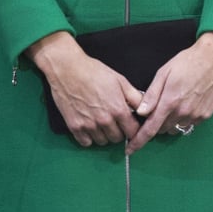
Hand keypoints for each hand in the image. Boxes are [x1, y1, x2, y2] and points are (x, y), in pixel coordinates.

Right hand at [27, 31, 143, 146]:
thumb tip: (145, 110)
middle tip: (114, 121)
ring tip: (101, 122)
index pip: (133, 132)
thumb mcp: (120, 80)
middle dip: (119, 131)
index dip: (133, 129)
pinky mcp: (74, 127)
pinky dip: (89, 137)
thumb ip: (135, 97)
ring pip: (102, 142)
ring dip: (104, 135)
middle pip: (118, 139)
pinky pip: (86, 142)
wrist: (67, 68)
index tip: (130, 125)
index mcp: (118, 110)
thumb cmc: (93, 72)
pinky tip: (89, 126)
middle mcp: (104, 120)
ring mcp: (88, 125)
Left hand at [126, 31, 212, 153]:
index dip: (138, 141)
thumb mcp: (163, 73)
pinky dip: (182, 119)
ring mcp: (195, 115)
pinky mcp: (205, 115)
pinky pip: (188, 124)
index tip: (130, 150)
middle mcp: (182, 112)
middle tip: (157, 109)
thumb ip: (151, 95)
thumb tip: (140, 113)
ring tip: (173, 104)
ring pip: (175, 128)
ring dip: (169, 122)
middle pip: (161, 130)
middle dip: (155, 124)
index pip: (150, 129)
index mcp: (169, 102)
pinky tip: (186, 104)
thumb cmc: (187, 62)